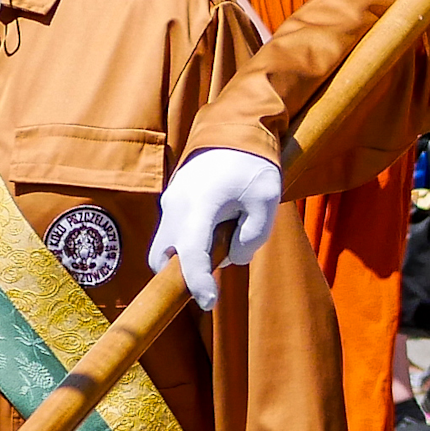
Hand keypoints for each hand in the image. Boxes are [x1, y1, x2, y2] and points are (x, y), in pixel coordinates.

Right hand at [150, 148, 282, 309]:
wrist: (234, 127)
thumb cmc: (253, 164)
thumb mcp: (266, 201)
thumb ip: (252, 236)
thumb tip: (232, 258)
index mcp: (198, 205)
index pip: (189, 254)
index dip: (197, 282)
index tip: (209, 303)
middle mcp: (176, 206)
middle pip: (163, 258)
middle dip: (181, 275)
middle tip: (213, 276)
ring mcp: (170, 202)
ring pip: (169, 245)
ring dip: (190, 255)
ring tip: (227, 233)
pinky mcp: (173, 199)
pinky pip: (176, 230)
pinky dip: (191, 240)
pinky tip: (221, 225)